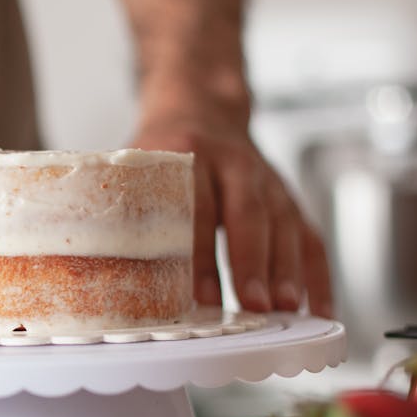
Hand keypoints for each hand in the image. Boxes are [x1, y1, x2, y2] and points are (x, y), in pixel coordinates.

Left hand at [133, 99, 334, 318]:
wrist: (200, 106)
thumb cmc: (160, 151)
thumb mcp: (135, 164)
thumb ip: (122, 205)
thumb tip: (99, 267)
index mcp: (187, 152)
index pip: (197, 206)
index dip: (199, 253)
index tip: (198, 295)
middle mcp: (234, 162)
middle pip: (250, 213)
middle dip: (253, 262)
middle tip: (254, 304)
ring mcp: (266, 179)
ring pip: (285, 224)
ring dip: (288, 270)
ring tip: (285, 310)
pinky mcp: (287, 197)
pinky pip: (309, 235)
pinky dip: (317, 274)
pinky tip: (317, 308)